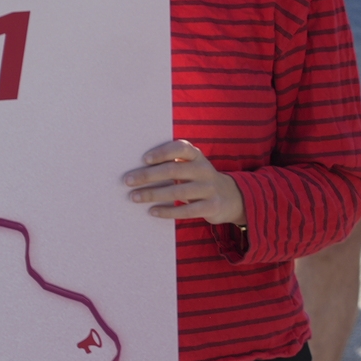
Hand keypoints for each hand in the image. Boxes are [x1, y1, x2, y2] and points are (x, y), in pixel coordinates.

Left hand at [124, 139, 242, 224]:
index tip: (144, 159)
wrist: (232, 197)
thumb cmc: (200, 180)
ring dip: (153, 194)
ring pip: (177, 191)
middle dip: (148, 175)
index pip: (181, 148)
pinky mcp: (212, 207)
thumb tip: (139, 169)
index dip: (163, 152)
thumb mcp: (193, 166)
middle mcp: (204, 170)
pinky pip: (186, 210)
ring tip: (134, 197)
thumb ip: (174, 164)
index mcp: (198, 156)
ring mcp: (209, 188)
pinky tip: (152, 211)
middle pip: (173, 170)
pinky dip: (167, 211)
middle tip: (128, 181)